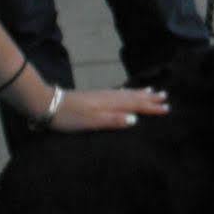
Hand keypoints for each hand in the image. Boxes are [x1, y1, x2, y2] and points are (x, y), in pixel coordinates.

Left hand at [49, 85, 170, 131]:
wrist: (46, 103)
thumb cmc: (68, 117)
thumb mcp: (90, 121)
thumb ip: (112, 120)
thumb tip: (135, 120)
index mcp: (109, 104)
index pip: (135, 106)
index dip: (150, 108)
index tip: (167, 108)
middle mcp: (108, 97)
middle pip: (132, 97)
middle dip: (149, 99)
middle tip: (165, 97)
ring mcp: (101, 95)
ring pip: (126, 94)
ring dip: (139, 94)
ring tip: (152, 92)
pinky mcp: (94, 96)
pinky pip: (118, 93)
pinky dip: (127, 93)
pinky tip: (126, 93)